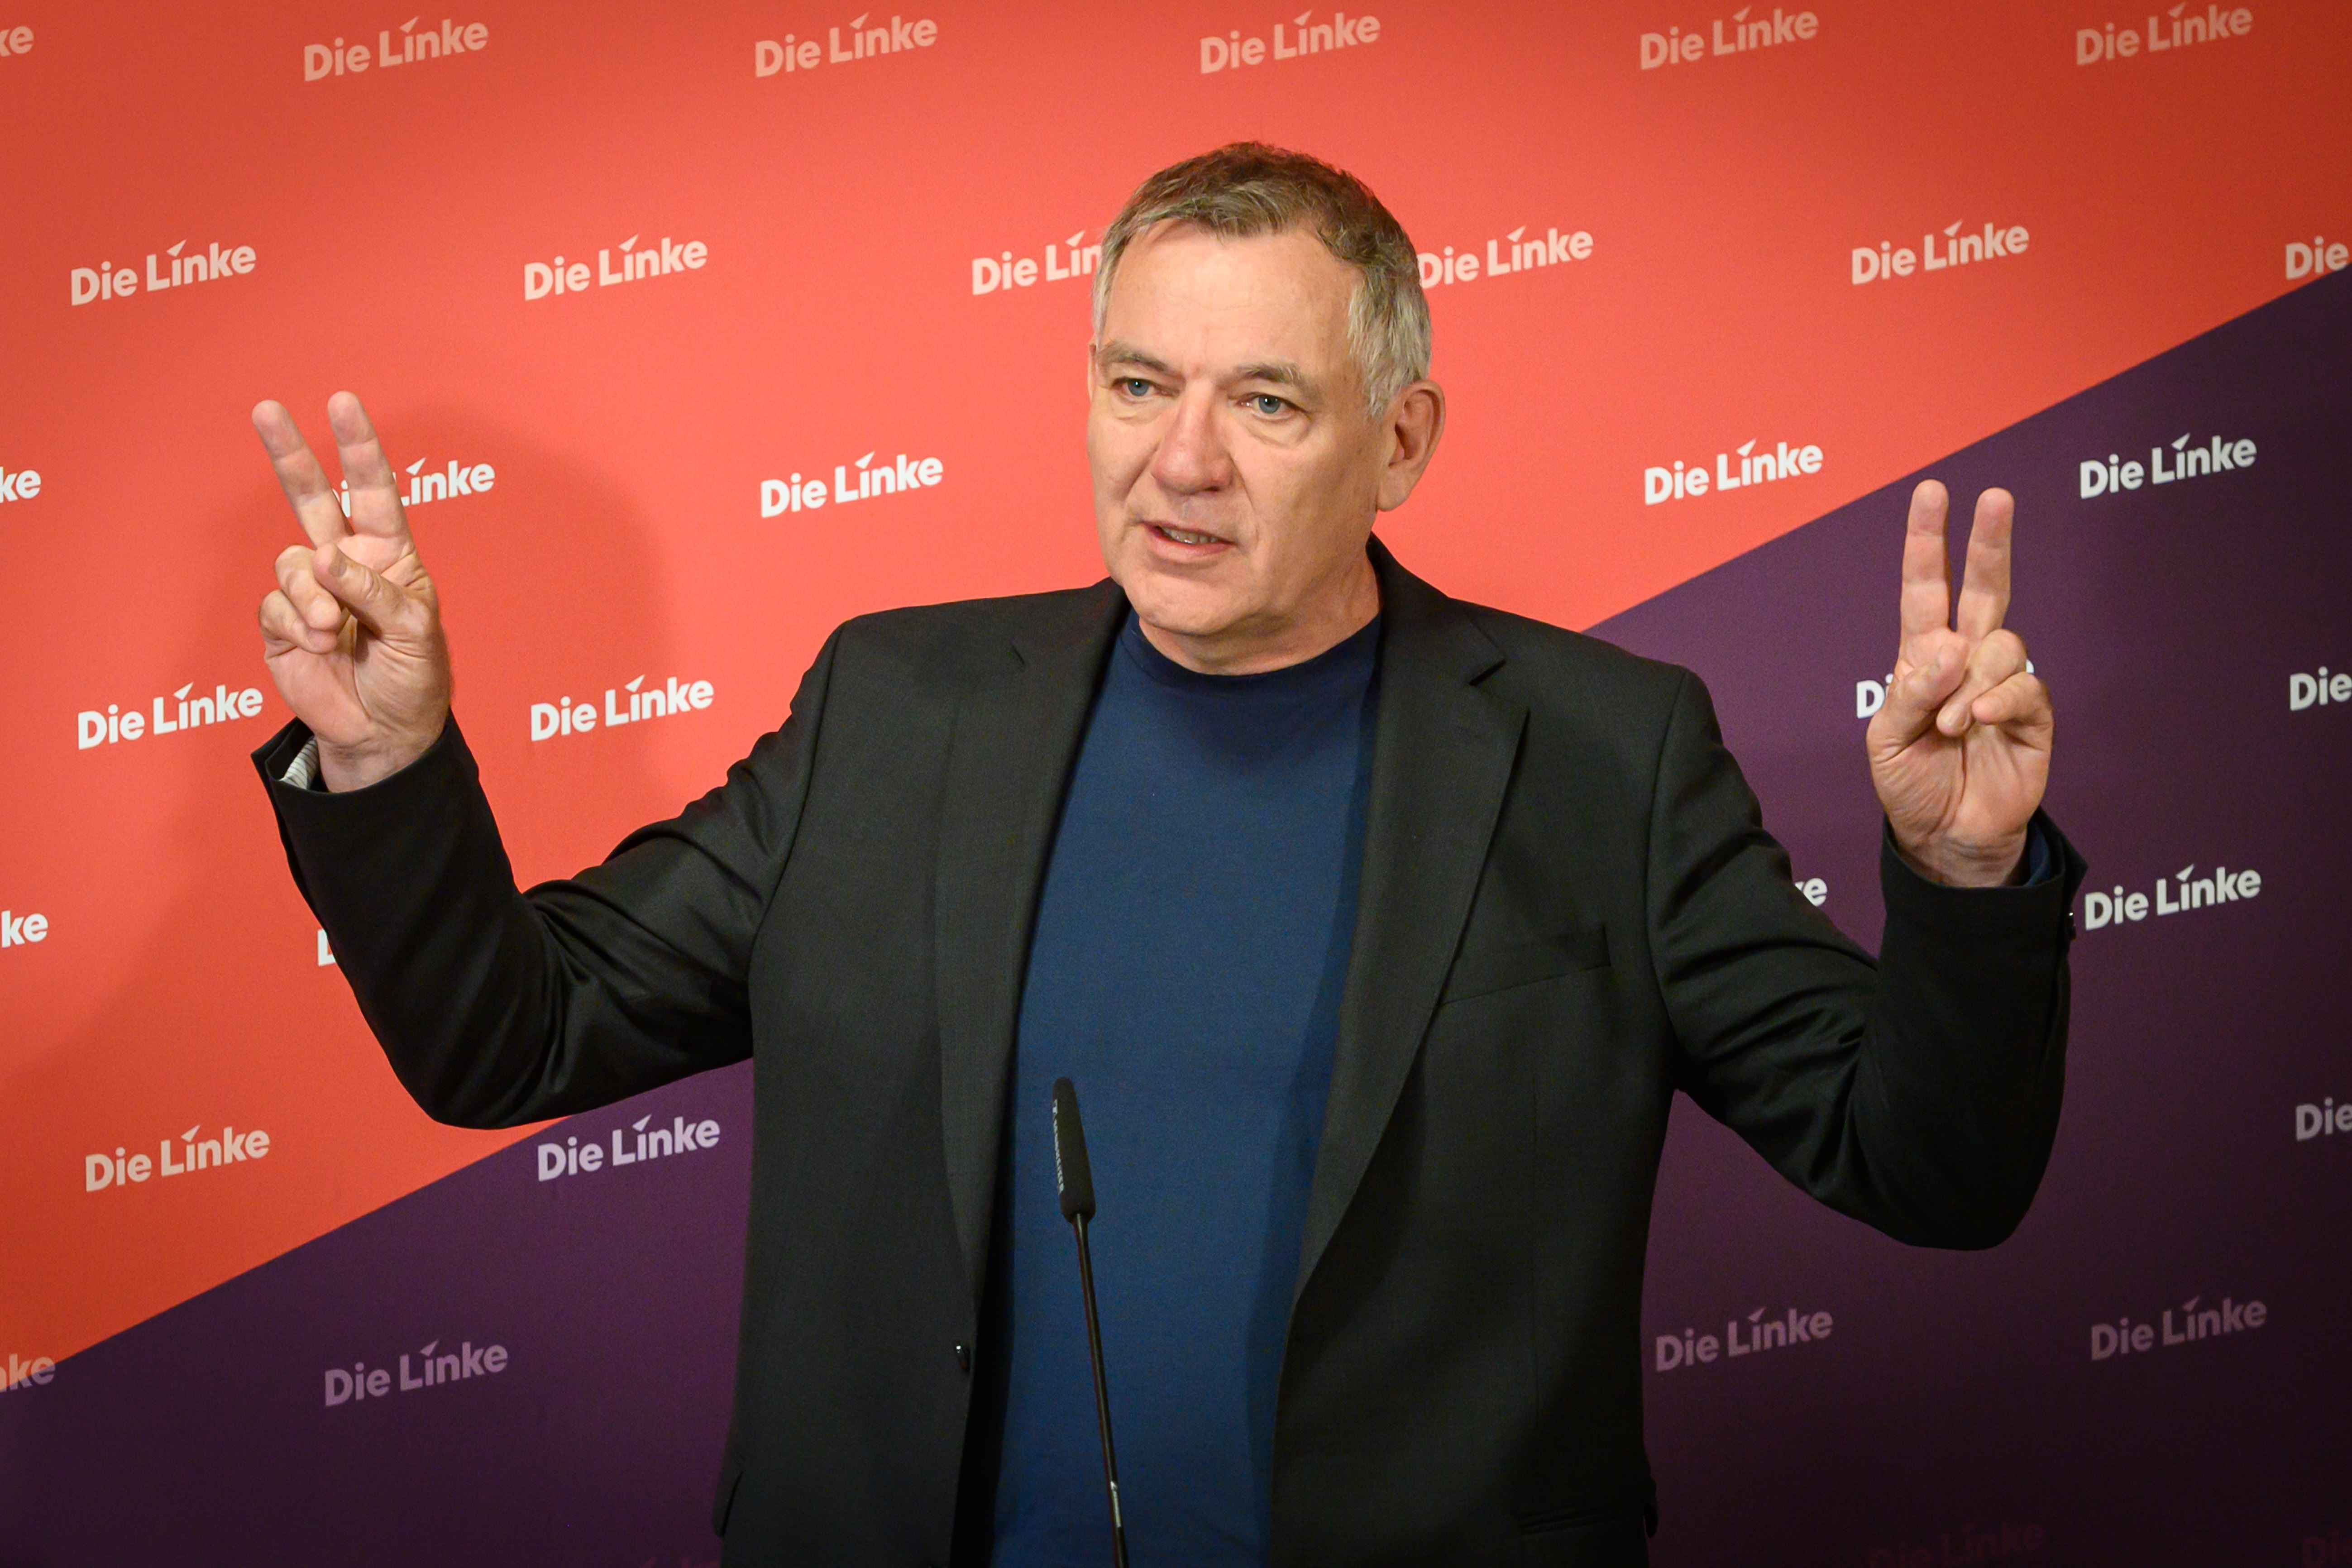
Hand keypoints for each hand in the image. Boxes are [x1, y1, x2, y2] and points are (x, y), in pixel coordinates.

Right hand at [253, 392, 449, 791]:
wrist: (384, 731)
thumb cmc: (413, 677)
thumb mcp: (414, 631)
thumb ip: (372, 590)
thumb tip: (322, 558)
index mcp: (389, 554)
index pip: (374, 491)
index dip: (358, 448)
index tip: (343, 403)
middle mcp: (346, 562)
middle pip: (311, 497)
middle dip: (291, 454)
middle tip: (267, 409)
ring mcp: (311, 590)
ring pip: (291, 563)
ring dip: (313, 598)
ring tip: (337, 632)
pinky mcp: (283, 622)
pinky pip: (276, 606)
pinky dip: (299, 626)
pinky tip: (320, 646)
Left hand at [1866, 481, 2053, 886]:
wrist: (1944, 836)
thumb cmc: (1910, 782)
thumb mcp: (1886, 738)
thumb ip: (1910, 692)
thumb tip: (1949, 649)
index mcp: (1922, 655)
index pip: (1926, 587)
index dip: (1927, 542)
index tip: (1932, 492)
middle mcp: (1967, 659)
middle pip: (1985, 587)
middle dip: (1989, 541)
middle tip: (1995, 497)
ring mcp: (2002, 684)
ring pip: (2004, 645)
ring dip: (1971, 682)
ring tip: (1950, 726)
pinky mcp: (2033, 716)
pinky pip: (2025, 687)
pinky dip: (1997, 701)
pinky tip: (1977, 723)